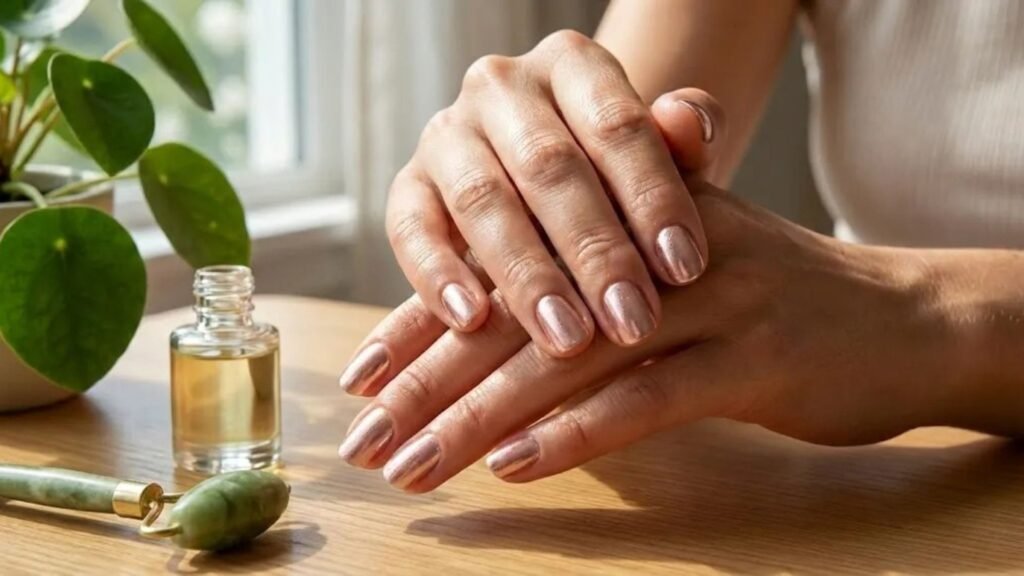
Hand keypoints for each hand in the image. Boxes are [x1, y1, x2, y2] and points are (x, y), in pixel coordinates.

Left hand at [340, 180, 976, 491]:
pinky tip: (516, 465)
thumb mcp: (676, 270)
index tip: (363, 375)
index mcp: (623, 221)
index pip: (502, 271)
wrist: (904, 318)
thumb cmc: (772, 303)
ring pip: (569, 361)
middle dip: (431, 380)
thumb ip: (591, 286)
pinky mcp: (756, 360)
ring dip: (480, 418)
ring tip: (413, 464)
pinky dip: (578, 433)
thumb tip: (495, 326)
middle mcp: (655, 251)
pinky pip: (650, 399)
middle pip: (518, 316)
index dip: (427, 322)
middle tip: (366, 436)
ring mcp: (709, 302)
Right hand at [384, 29, 724, 360]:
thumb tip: (689, 123)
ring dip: (526, 275)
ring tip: (568, 339)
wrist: (552, 190)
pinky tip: (471, 322)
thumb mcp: (663, 156)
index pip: (616, 124)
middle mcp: (501, 86)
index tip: (685, 269)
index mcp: (571, 63)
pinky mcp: (408, 186)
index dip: (653, 197)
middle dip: (595, 251)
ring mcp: (447, 134)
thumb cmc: (619, 177)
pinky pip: (410, 228)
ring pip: (481, 200)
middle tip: (633, 322)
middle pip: (549, 166)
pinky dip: (437, 274)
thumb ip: (684, 139)